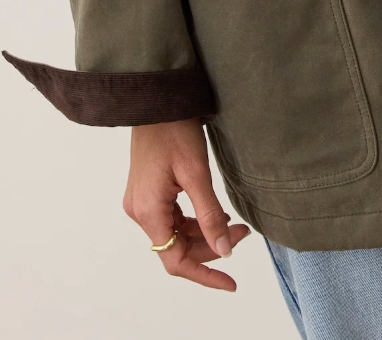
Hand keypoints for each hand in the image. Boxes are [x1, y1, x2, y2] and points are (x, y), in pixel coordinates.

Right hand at [123, 119, 250, 291]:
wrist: (157, 99)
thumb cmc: (174, 129)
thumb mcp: (197, 173)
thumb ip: (209, 215)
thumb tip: (224, 251)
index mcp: (149, 211)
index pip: (175, 260)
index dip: (205, 274)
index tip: (231, 283)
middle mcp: (139, 211)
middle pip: (176, 248)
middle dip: (211, 247)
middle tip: (242, 233)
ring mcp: (141, 201)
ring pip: (175, 234)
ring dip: (204, 233)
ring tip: (234, 223)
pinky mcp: (147, 191)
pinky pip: (171, 218)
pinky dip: (194, 221)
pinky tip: (216, 213)